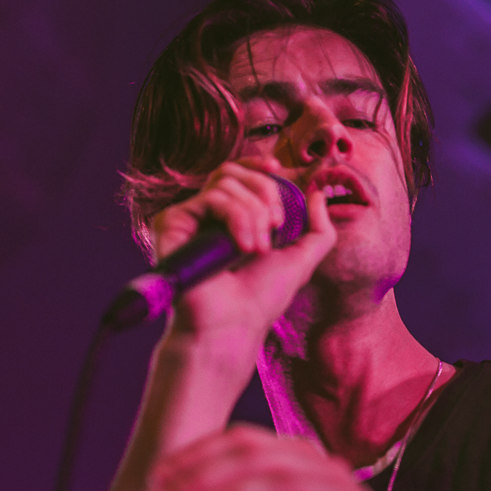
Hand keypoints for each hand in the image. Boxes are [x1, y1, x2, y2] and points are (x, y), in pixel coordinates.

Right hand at [148, 157, 335, 348]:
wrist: (234, 324)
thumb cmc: (261, 299)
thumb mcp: (302, 260)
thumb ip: (318, 229)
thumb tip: (317, 194)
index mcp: (232, 219)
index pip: (238, 175)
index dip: (255, 165)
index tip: (276, 167)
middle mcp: (207, 216)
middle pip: (233, 171)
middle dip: (265, 190)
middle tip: (275, 224)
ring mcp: (189, 218)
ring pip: (226, 183)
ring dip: (253, 213)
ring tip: (258, 249)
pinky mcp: (172, 223)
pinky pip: (211, 198)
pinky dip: (237, 217)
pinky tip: (242, 247)